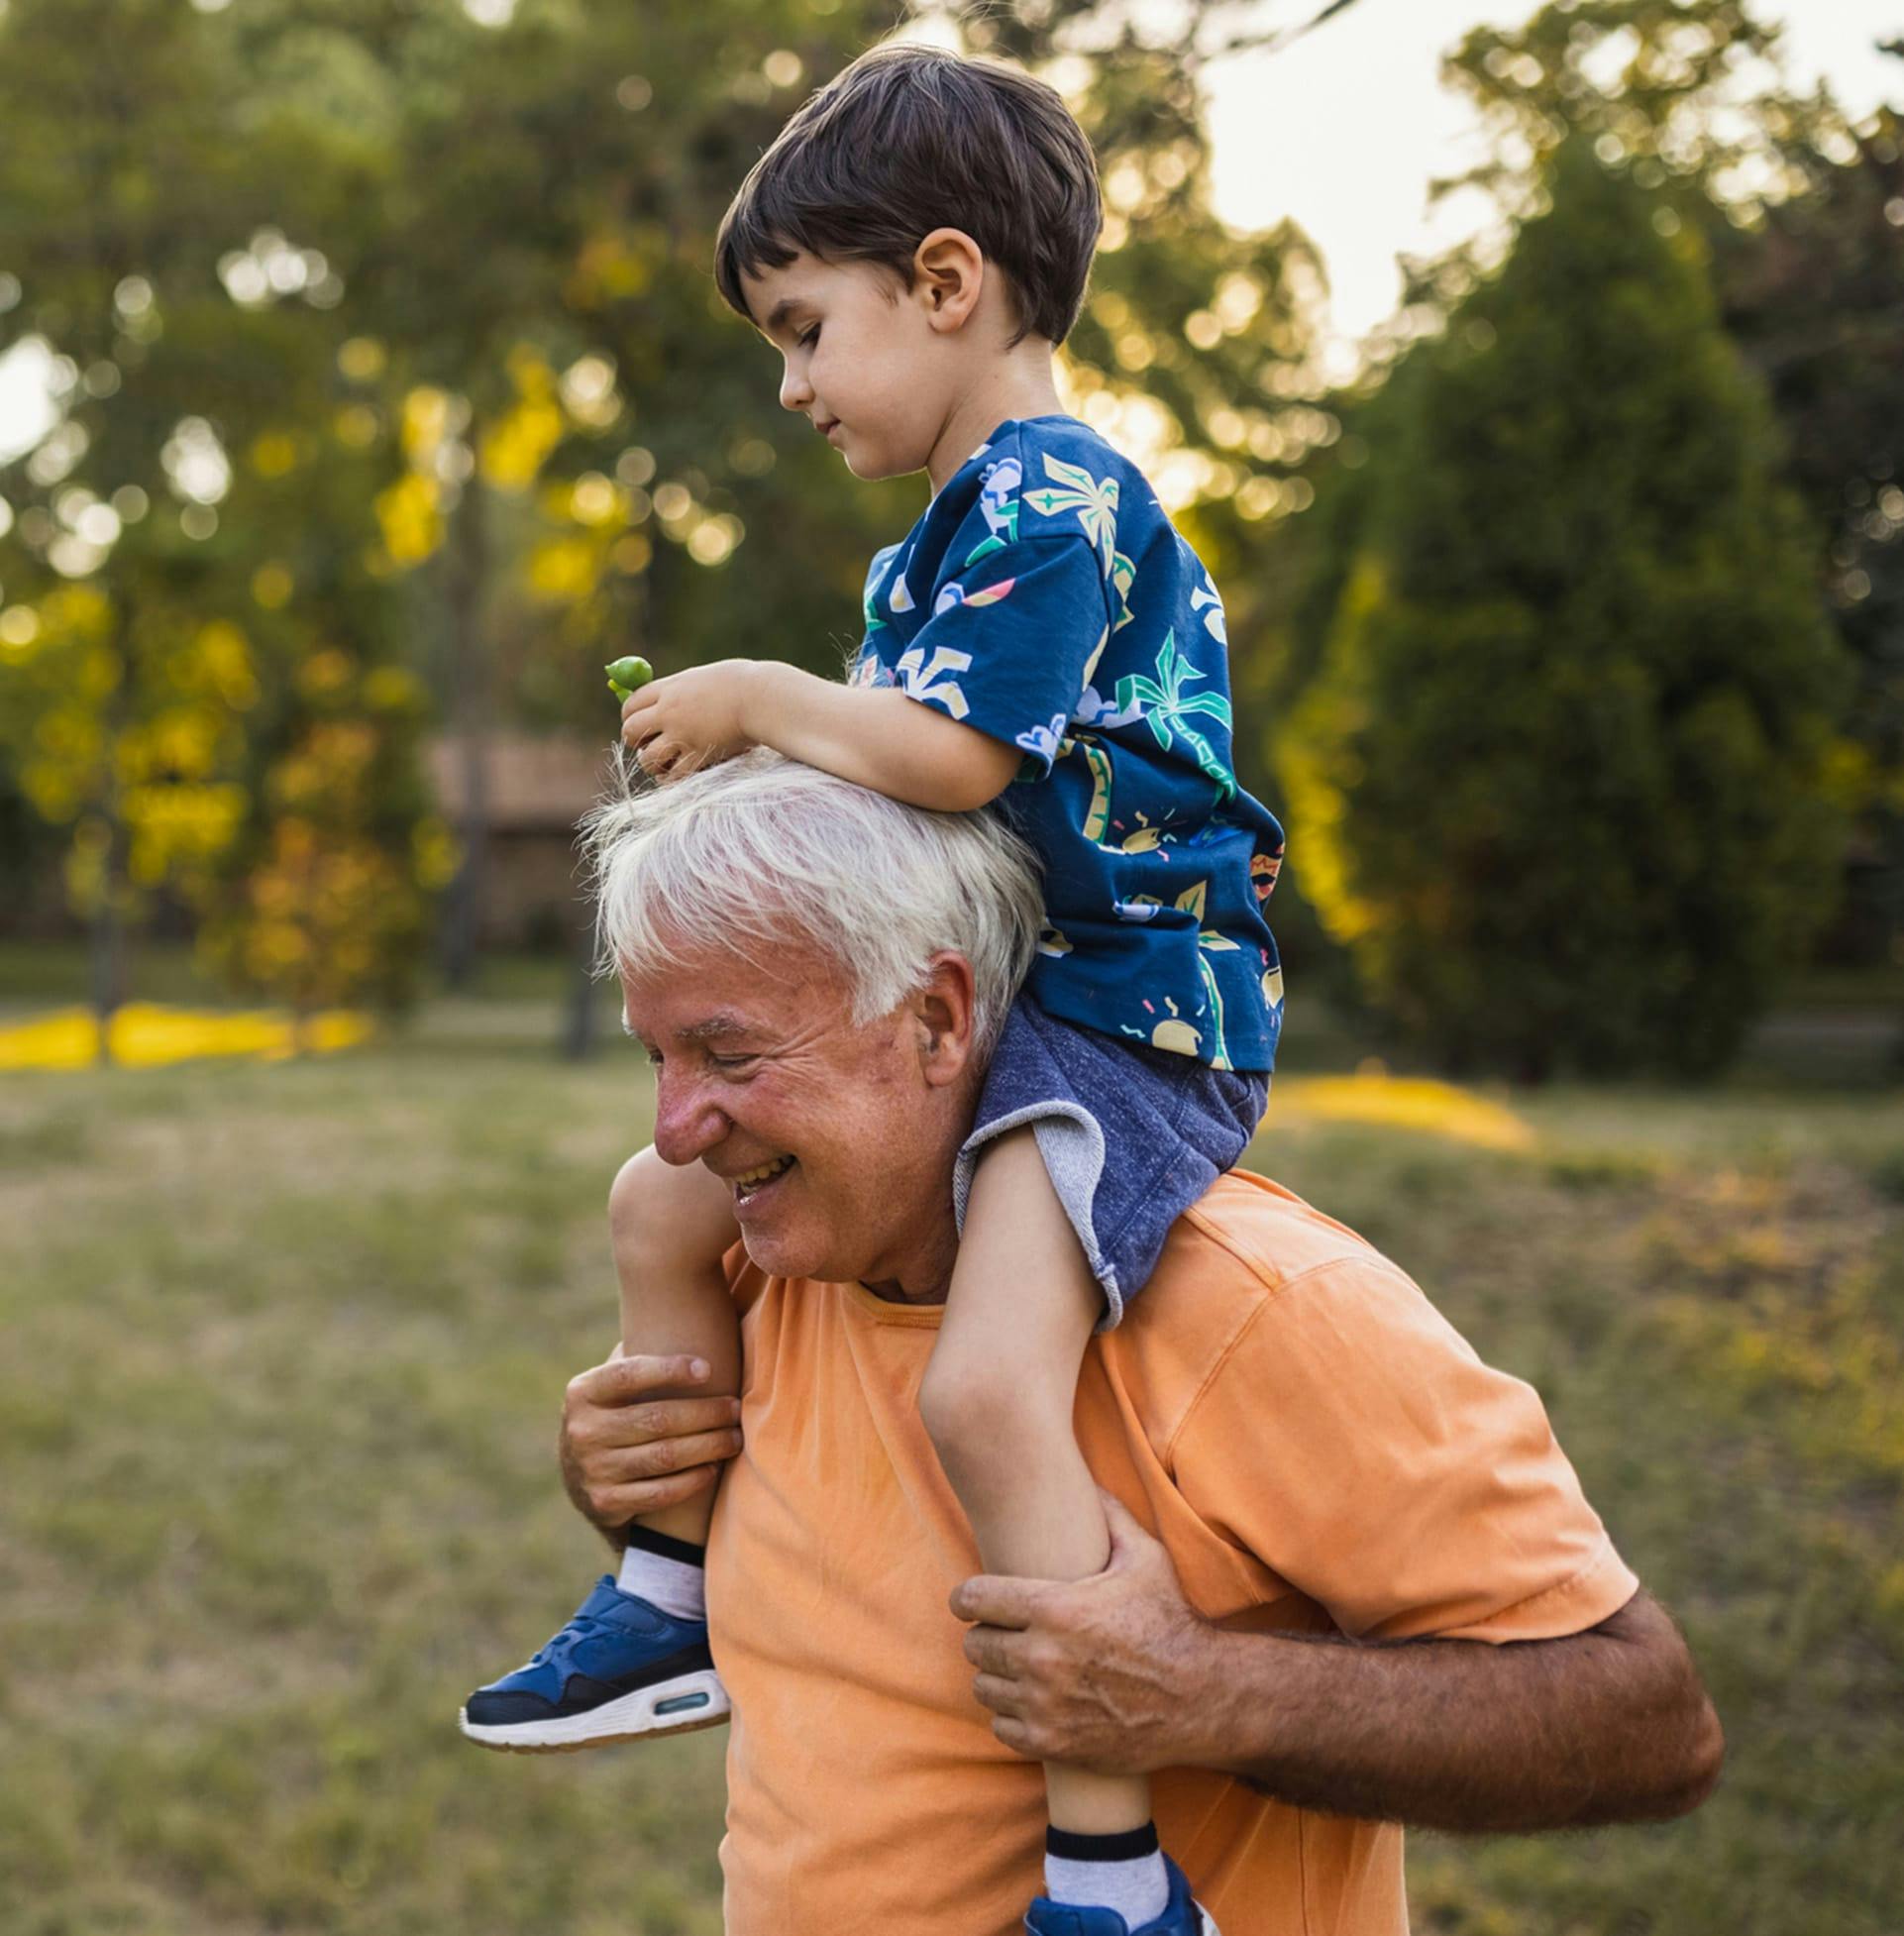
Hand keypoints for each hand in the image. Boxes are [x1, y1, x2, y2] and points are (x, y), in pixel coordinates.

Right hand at [559, 1349, 743, 1531]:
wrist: (577, 1478)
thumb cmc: (612, 1415)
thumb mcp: (609, 1386)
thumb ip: (636, 1357)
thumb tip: (690, 1318)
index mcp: (583, 1392)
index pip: (629, 1375)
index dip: (670, 1370)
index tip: (708, 1368)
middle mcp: (582, 1430)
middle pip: (657, 1419)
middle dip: (705, 1413)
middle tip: (736, 1408)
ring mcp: (592, 1470)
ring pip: (664, 1457)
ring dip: (708, 1446)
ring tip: (735, 1438)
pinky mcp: (605, 1504)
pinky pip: (659, 1492)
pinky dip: (692, 1480)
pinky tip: (713, 1468)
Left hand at [620, 660, 764, 779]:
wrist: (761, 697)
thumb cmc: (741, 683)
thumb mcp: (702, 678)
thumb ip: (681, 690)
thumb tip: (665, 699)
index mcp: (670, 688)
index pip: (631, 703)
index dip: (628, 716)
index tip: (634, 723)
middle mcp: (670, 712)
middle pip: (631, 730)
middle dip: (633, 740)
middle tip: (644, 745)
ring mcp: (683, 735)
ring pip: (647, 758)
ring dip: (650, 763)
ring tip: (660, 763)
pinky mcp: (699, 755)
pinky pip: (673, 776)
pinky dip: (670, 779)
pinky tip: (674, 775)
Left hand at [949, 1490, 1220, 1773]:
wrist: (1201, 1697)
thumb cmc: (1170, 1621)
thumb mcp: (1145, 1558)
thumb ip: (1108, 1515)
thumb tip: (1085, 1476)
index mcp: (1056, 1608)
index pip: (974, 1598)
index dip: (966, 1597)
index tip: (970, 1600)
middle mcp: (1043, 1658)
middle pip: (974, 1644)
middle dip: (985, 1635)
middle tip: (1003, 1633)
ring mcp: (1045, 1705)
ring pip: (984, 1686)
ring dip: (996, 1676)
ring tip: (1016, 1666)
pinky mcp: (1053, 1744)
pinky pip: (1001, 1727)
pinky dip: (1010, 1715)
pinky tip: (1031, 1702)